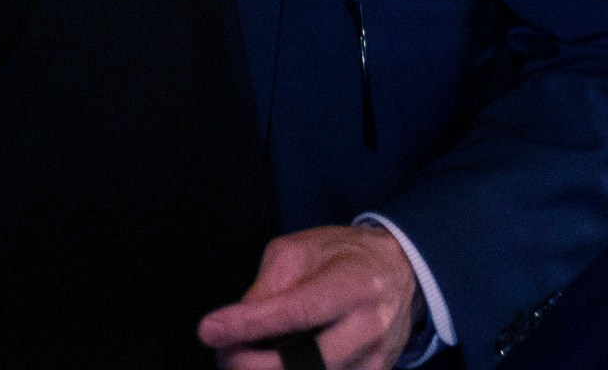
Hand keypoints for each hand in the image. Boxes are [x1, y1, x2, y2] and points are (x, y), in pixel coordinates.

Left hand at [199, 225, 420, 369]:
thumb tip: (236, 325)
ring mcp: (376, 359)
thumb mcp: (300, 250)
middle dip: (252, 364)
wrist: (397, 271)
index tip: (210, 330)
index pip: (297, 312)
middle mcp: (371, 327)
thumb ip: (268, 286)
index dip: (250, 325)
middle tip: (223, 353)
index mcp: (355, 284)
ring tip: (245, 356)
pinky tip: (273, 363)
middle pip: (305, 363)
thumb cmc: (342, 256)